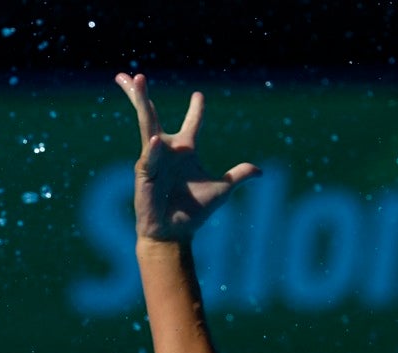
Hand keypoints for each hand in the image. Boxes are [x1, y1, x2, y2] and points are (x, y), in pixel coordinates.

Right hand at [115, 72, 259, 243]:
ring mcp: (153, 160)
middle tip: (138, 74)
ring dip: (140, 101)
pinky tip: (155, 140)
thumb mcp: (221, 190)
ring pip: (146, 125)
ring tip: (137, 79)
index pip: (192, 124)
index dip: (197, 109)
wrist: (174, 234)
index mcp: (185, 151)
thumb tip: (260, 171)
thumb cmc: (193, 212)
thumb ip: (238, 175)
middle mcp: (167, 150)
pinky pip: (150, 158)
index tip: (200, 95)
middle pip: (153, 115)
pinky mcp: (145, 174)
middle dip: (143, 95)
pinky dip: (153, 149)